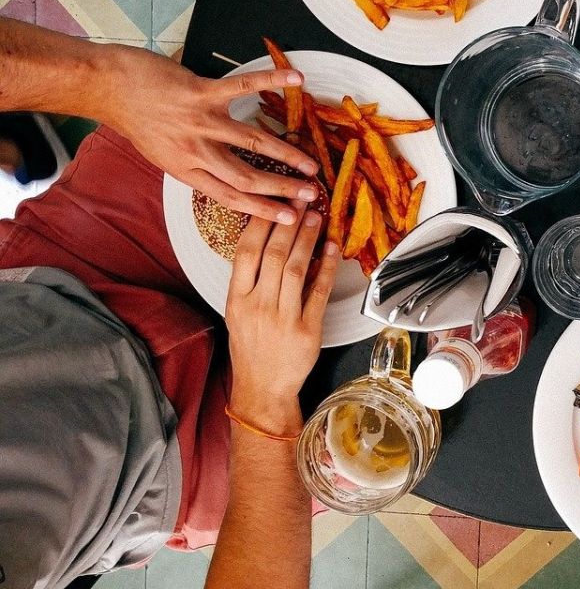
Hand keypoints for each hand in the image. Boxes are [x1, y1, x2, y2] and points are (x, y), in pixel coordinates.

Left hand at [98, 45, 318, 223]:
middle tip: (311, 194)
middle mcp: (195, 151)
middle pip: (247, 177)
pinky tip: (296, 79)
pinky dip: (271, 81)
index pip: (230, 197)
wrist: (108, 88)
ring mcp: (200, 121)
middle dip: (282, 188)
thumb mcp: (162, 154)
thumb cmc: (136, 119)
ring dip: (286, 153)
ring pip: (252, 142)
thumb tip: (225, 174)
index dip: (263, 210)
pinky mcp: (201, 92)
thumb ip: (194, 164)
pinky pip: (243, 87)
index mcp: (186, 170)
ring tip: (311, 163)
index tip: (289, 218)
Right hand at [225, 209, 338, 435]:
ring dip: (308, 239)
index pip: (246, 252)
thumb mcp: (238, 312)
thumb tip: (270, 241)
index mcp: (236, 299)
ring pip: (297, 269)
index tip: (274, 202)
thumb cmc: (251, 347)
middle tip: (301, 199)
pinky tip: (333, 248)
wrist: (262, 388)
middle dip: (289, 223)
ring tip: (316, 217)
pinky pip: (319, 292)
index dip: (261, 223)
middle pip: (274, 255)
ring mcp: (283, 318)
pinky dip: (328, 268)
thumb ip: (250, 280)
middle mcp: (258, 306)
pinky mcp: (307, 330)